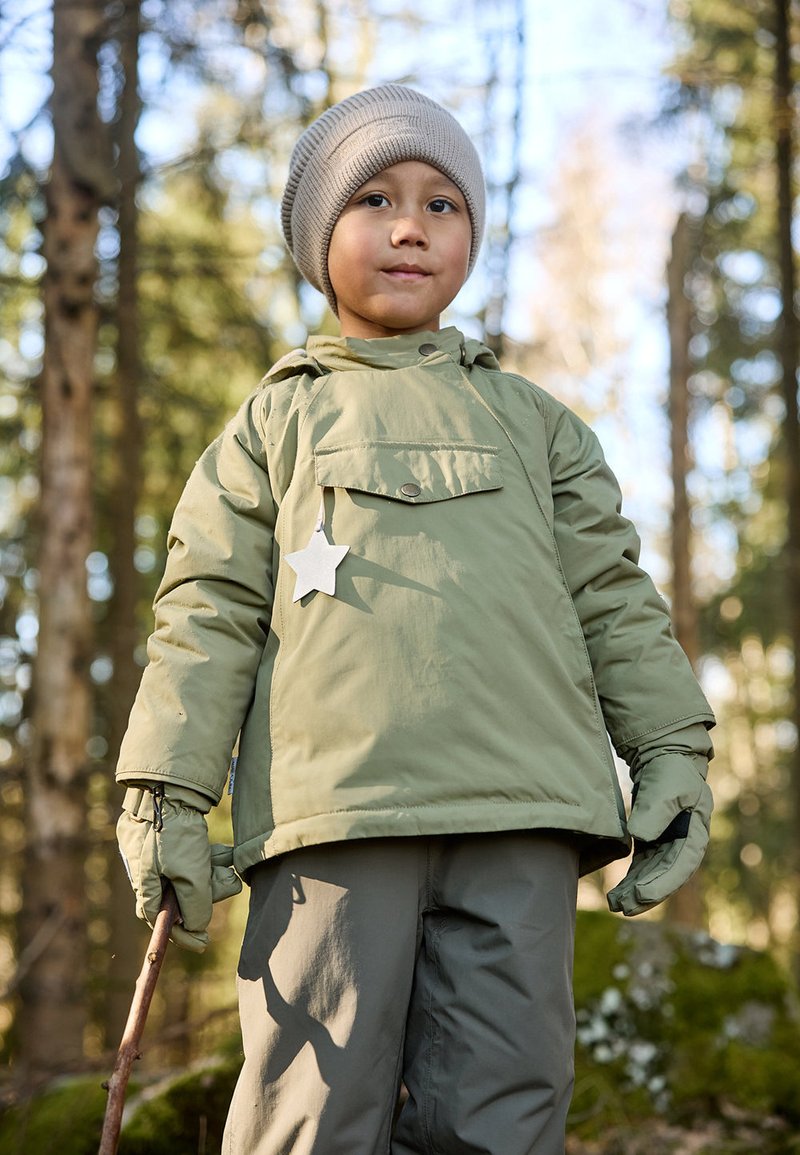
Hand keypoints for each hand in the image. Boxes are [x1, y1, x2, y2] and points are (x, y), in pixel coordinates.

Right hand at [117, 786, 241, 951]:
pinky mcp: (174, 839)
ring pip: (193, 876)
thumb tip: (197, 926)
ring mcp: (162, 856)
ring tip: (228, 861)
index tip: (204, 943)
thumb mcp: (189, 875)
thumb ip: (195, 905)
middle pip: (183, 897)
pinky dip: (211, 857)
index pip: (164, 921)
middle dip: (208, 891)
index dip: (185, 934)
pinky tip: (226, 851)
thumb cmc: (174, 834)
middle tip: (227, 881)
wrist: (168, 789)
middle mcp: (151, 874)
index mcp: (146, 887)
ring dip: (213, 872)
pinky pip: (196, 857)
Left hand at [607, 751, 712, 916]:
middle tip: (624, 908)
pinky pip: (643, 867)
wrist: (663, 757)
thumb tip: (640, 837)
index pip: (681, 864)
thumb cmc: (669, 771)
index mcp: (695, 833)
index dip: (663, 882)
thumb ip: (655, 811)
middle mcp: (684, 844)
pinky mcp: (653, 843)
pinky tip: (618, 894)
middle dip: (646, 894)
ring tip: (616, 905)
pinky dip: (632, 881)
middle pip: (666, 876)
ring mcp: (668, 845)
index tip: (642, 894)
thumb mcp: (665, 787)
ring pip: (653, 875)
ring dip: (636, 892)